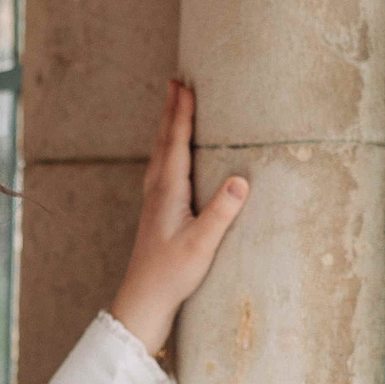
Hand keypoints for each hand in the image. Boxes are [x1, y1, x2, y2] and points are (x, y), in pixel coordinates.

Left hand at [108, 80, 249, 355]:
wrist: (142, 301)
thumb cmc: (171, 275)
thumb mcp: (202, 244)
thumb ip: (221, 212)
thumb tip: (242, 179)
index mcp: (168, 191)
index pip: (176, 142)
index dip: (181, 112)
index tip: (185, 84)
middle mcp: (157, 191)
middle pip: (163, 141)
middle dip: (171, 111)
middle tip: (176, 81)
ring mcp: (153, 202)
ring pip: (159, 154)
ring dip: (166, 128)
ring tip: (172, 108)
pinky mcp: (155, 213)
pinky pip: (161, 169)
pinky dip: (166, 150)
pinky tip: (170, 158)